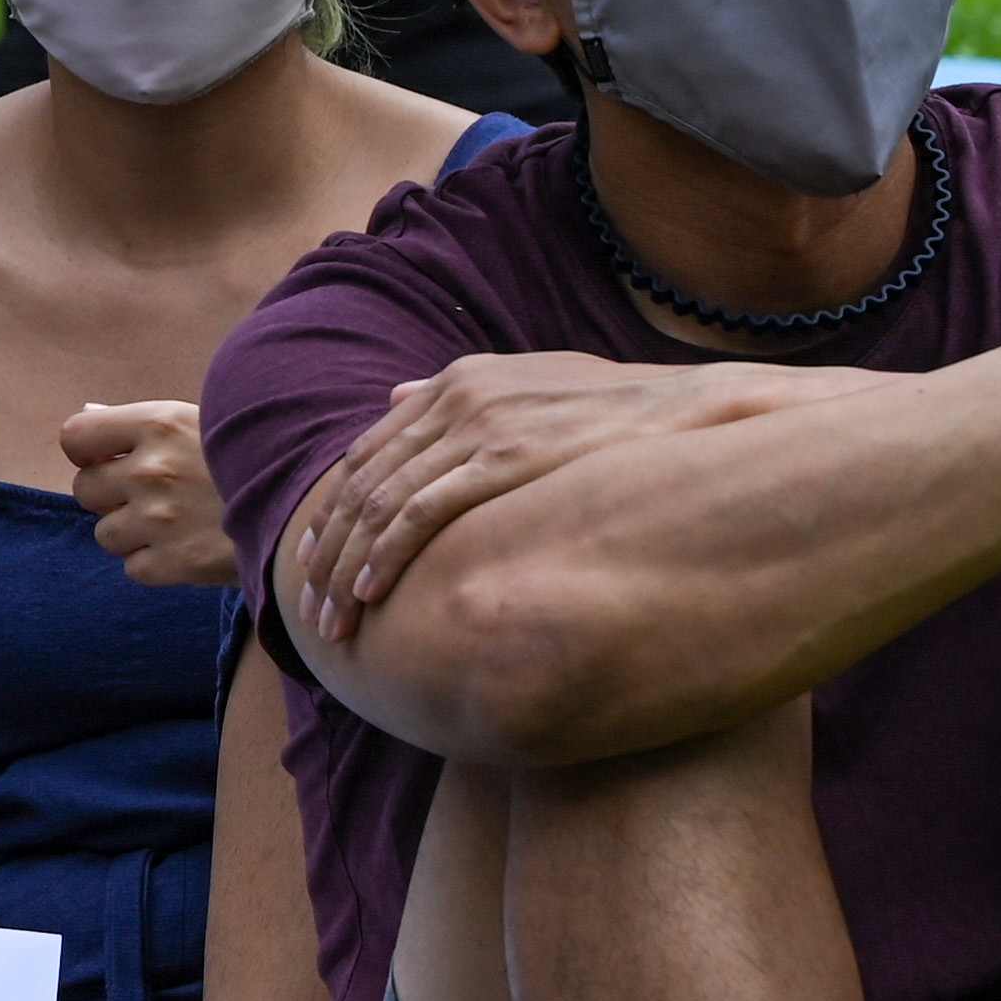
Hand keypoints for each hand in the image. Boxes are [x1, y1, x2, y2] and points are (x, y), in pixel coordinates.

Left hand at [55, 399, 233, 590]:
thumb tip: (87, 417)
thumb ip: (141, 425)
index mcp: (158, 423)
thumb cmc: (249, 459)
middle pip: (85, 489)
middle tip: (154, 496)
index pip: (73, 438)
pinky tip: (188, 547)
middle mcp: (152, 469)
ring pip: (105, 534)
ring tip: (176, 523)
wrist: (306, 507)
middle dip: (111, 495)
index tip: (108, 459)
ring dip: (132, 532)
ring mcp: (160, 519)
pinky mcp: (173, 563)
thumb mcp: (201, 423)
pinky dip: (154, 563)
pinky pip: (132, 567)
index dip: (87, 452)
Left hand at [274, 351, 809, 649]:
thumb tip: (395, 398)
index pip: (367, 456)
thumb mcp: (529, 386)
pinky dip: (385, 556)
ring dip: (344, 567)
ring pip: (378, 504)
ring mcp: (474, 426)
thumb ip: (457, 396)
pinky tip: (370, 592)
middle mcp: (452, 397)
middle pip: (359, 485)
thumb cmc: (616, 412)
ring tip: (331, 619)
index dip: (332, 514)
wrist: (693, 410)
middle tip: (307, 608)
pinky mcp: (501, 457)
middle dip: (324, 552)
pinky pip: (419, 513)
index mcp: (454, 382)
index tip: (312, 563)